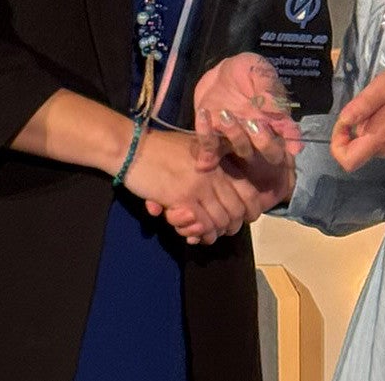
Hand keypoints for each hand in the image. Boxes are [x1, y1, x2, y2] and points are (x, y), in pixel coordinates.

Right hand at [123, 129, 258, 244]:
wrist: (134, 148)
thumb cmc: (162, 148)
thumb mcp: (195, 148)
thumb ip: (212, 166)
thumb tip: (223, 193)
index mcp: (220, 160)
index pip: (248, 191)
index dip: (250, 210)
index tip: (244, 219)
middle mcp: (215, 173)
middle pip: (237, 210)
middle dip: (231, 226)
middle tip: (221, 232)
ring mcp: (200, 186)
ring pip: (219, 220)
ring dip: (213, 233)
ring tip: (205, 236)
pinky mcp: (182, 198)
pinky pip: (200, 225)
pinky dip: (198, 234)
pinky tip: (192, 236)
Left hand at [194, 53, 301, 167]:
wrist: (219, 74)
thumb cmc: (245, 70)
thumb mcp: (258, 69)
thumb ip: (267, 87)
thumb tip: (275, 109)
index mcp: (275, 116)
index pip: (289, 132)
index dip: (293, 141)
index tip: (293, 148)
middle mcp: (259, 132)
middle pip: (269, 152)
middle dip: (264, 143)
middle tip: (253, 123)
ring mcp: (237, 137)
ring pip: (242, 151)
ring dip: (235, 137)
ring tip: (225, 113)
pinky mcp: (216, 137)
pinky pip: (211, 147)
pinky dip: (206, 138)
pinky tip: (204, 116)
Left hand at [330, 63, 384, 171]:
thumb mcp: (384, 87)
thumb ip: (361, 105)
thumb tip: (343, 121)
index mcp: (380, 138)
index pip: (348, 160)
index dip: (338, 143)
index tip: (343, 123)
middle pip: (357, 147)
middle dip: (356, 125)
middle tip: (370, 102)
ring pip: (369, 141)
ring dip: (368, 123)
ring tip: (384, 101)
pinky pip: (382, 138)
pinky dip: (379, 124)